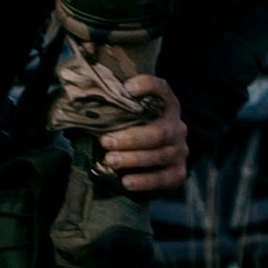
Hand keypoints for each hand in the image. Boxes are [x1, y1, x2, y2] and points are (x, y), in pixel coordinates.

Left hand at [100, 76, 189, 199]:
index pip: (161, 89)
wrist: (154, 154)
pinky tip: (126, 182)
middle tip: (105, 141)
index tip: (127, 88)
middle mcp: (177, 126)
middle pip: (159, 131)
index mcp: (166, 105)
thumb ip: (116, 108)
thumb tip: (87, 109)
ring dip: (133, 159)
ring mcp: (180, 150)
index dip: (147, 86)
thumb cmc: (132, 129)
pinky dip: (145, 181)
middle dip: (131, 138)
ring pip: (160, 155)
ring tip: (110, 161)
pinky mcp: (178, 172)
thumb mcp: (127, 115)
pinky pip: (164, 178)